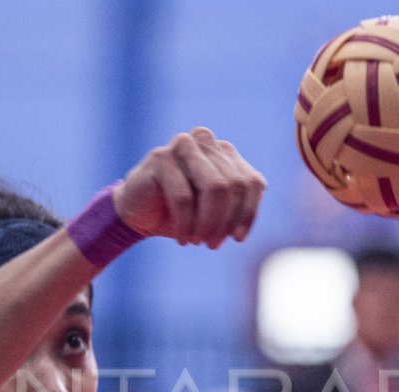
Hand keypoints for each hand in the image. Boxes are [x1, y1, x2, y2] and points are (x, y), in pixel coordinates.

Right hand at [114, 127, 266, 247]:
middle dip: (226, 221)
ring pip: (215, 188)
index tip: (237, 239)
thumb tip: (260, 195)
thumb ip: (240, 200)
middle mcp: (205, 140)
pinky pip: (184, 198)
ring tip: (198, 242)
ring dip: (208, 223)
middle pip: (234, 185)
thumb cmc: (182, 213)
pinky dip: (186, 225)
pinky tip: (182, 239)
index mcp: (224, 150)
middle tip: (213, 244)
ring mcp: (183, 144)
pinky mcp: (160, 157)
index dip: (249, 214)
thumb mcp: (217, 209)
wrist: (138, 214)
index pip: (252, 182)